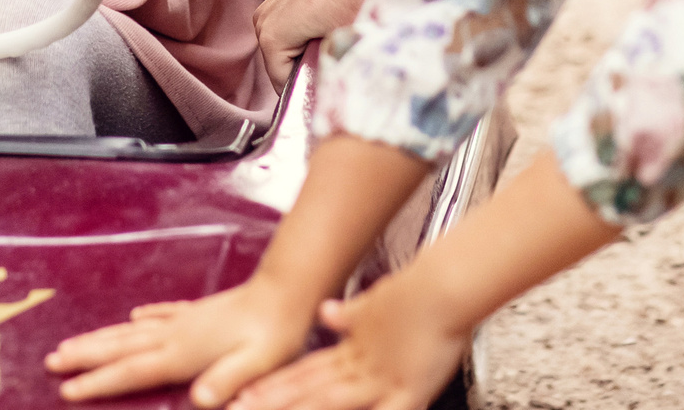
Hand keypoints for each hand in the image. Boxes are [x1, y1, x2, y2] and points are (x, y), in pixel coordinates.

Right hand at [46, 274, 319, 405]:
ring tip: (73, 343)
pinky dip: (142, 319)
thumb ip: (226, 381)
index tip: (66, 389)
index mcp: (183, 352)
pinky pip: (160, 316)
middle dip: (85, 356)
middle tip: (50, 361)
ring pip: (132, 331)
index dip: (98, 381)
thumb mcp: (256, 365)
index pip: (133, 370)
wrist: (288, 291)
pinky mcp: (198, 313)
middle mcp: (176, 334)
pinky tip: (133, 317)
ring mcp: (184, 321)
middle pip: (121, 347)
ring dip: (101, 338)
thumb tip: (200, 401)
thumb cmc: (275, 334)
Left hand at [230, 273, 468, 409]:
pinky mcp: (408, 393)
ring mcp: (381, 380)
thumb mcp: (374, 305)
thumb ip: (349, 316)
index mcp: (353, 349)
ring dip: (301, 409)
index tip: (243, 395)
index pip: (303, 372)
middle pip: (308, 390)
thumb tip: (327, 313)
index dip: (273, 386)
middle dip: (272, 402)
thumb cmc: (420, 294)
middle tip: (237, 408)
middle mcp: (360, 366)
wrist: (446, 286)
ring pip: (330, 401)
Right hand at [252, 0, 381, 84]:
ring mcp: (266, 13)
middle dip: (305, 68)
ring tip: (327, 40)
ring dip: (303, 52)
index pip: (283, 85)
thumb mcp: (338, 46)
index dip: (308, 86)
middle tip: (331, 57)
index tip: (327, 79)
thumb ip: (325, 73)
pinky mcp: (275, 4)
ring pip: (284, 51)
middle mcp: (262, 25)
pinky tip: (321, 27)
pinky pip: (287, 34)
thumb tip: (326, 89)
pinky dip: (302, 37)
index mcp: (271, 40)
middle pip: (281, 67)